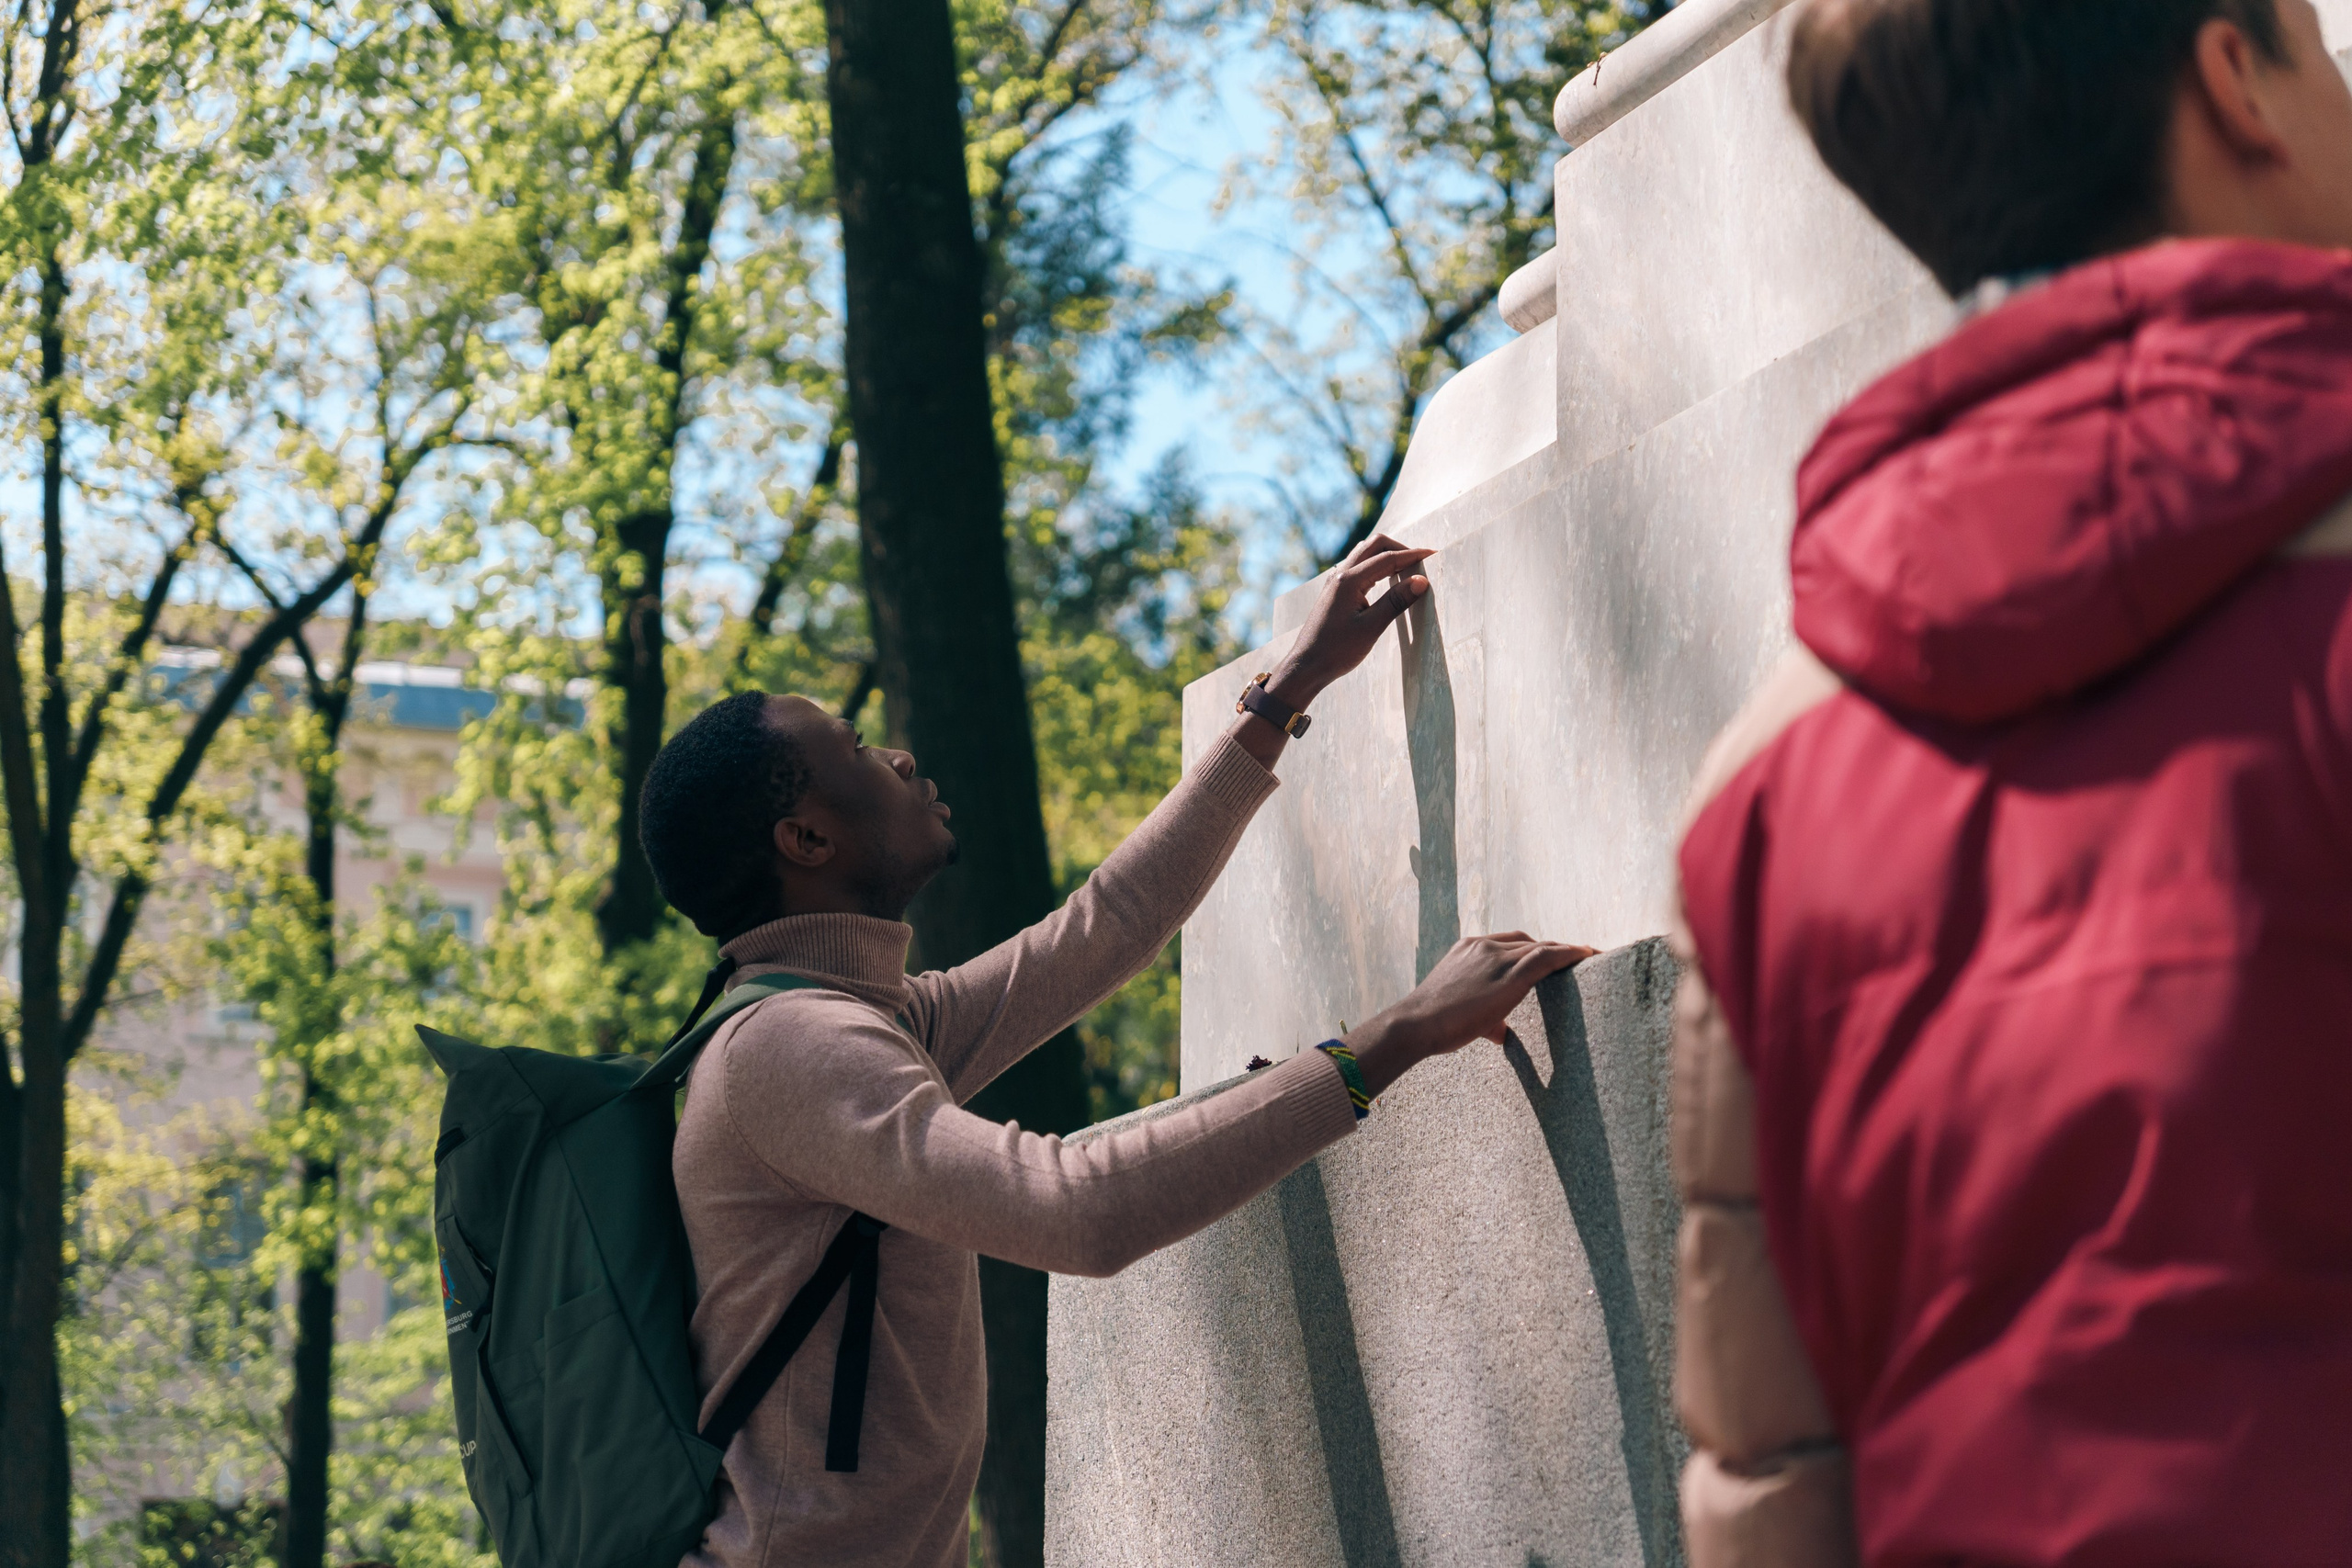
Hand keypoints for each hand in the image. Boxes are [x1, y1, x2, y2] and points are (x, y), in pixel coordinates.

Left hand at [1264, 533, 1433, 709]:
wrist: (1306, 666)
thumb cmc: (1336, 651)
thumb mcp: (1371, 628)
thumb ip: (1396, 601)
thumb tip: (1421, 580)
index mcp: (1349, 581)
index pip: (1387, 558)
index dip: (1413, 555)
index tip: (1434, 554)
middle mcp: (1340, 575)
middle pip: (1374, 545)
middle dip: (1400, 549)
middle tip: (1421, 560)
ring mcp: (1336, 582)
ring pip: (1365, 554)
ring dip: (1387, 555)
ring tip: (1408, 568)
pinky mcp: (1336, 591)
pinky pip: (1359, 567)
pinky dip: (1377, 566)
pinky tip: (1388, 579)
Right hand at [1343, 933, 1595, 1096]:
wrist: (1417, 1023)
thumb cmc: (1434, 1025)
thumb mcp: (1461, 1013)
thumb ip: (1485, 1019)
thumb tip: (1501, 1033)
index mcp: (1469, 949)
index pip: (1510, 943)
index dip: (1532, 950)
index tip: (1551, 958)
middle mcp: (1484, 946)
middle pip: (1529, 942)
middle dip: (1553, 950)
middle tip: (1578, 960)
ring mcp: (1497, 956)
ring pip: (1542, 947)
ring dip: (1568, 951)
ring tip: (1592, 955)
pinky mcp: (1509, 974)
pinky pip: (1547, 957)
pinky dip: (1570, 954)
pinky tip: (1588, 956)